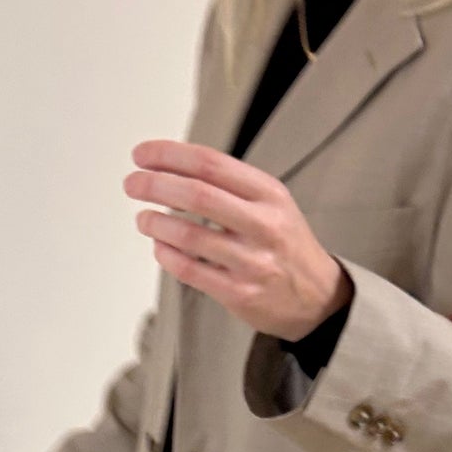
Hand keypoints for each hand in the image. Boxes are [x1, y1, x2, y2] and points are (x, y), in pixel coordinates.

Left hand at [123, 141, 353, 340]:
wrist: (319, 297)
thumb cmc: (284, 243)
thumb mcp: (271, 202)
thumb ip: (228, 185)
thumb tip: (169, 168)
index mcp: (269, 194)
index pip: (210, 164)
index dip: (169, 156)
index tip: (142, 154)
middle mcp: (263, 224)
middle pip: (196, 195)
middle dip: (154, 185)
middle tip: (132, 184)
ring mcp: (252, 261)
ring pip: (188, 235)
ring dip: (155, 223)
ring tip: (144, 219)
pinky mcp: (240, 293)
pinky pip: (189, 270)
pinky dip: (165, 255)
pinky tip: (159, 246)